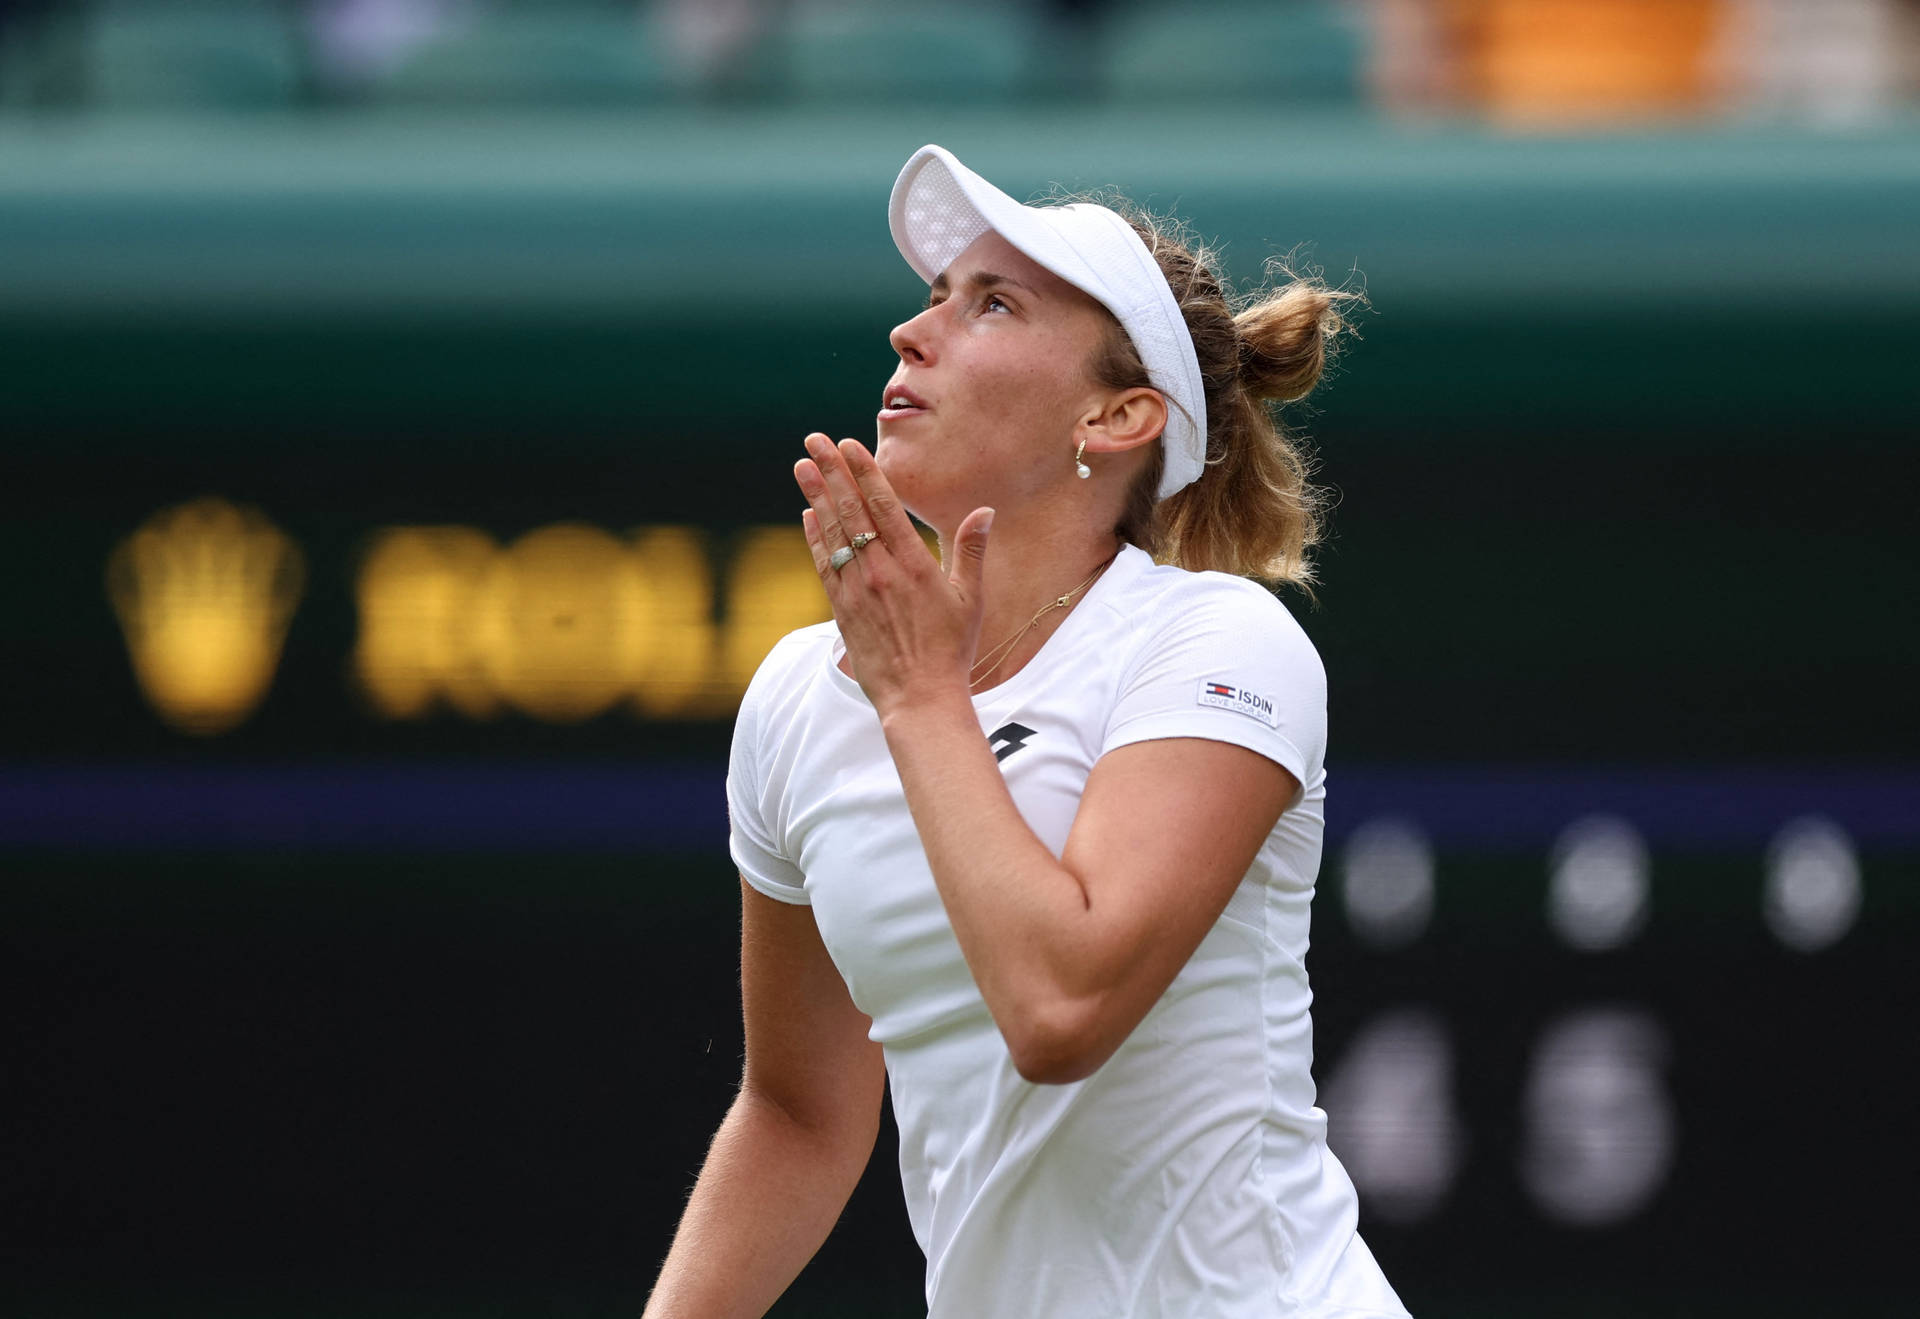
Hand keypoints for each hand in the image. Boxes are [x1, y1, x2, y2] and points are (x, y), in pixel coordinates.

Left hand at [794, 433, 992, 713]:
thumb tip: (985, 512)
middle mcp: (880, 572)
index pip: (883, 506)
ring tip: (801, 465)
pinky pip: (824, 565)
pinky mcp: (842, 610)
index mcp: (913, 564)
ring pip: (833, 533)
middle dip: (832, 472)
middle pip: (851, 511)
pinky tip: (808, 515)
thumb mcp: (970, 599)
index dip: (863, 472)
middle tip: (814, 439)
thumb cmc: (951, 650)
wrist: (920, 698)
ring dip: (816, 496)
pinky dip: (815, 537)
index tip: (847, 445)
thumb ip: (972, 552)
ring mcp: (857, 590)